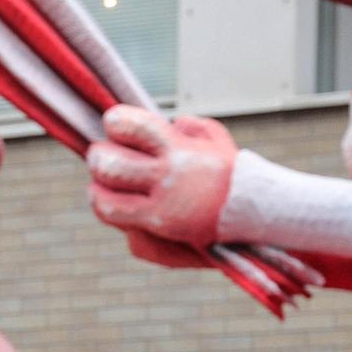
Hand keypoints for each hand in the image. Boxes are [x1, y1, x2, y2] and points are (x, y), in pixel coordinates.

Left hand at [88, 107, 236, 249]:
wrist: (255, 213)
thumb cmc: (232, 176)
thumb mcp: (217, 140)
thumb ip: (190, 128)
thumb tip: (171, 123)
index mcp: (179, 148)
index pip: (133, 126)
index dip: (115, 122)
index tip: (112, 123)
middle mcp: (167, 176)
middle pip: (110, 164)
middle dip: (97, 156)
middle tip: (97, 155)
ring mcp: (161, 206)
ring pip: (106, 199)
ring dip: (96, 189)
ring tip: (98, 184)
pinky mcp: (158, 229)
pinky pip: (118, 220)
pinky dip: (109, 210)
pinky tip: (111, 204)